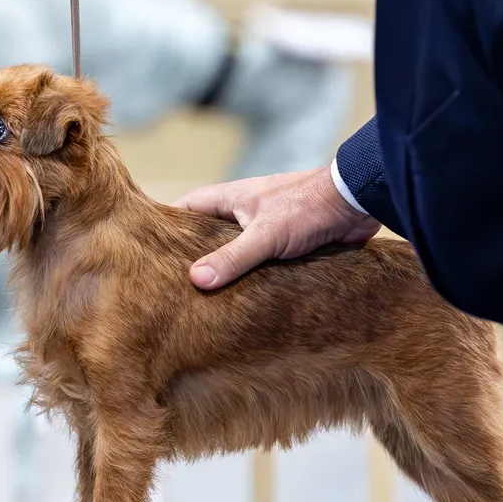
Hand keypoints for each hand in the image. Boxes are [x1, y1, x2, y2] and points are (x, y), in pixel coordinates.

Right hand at [173, 165, 378, 289]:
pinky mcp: (285, 244)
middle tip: (172, 288)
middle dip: (192, 257)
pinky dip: (250, 278)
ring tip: (203, 302)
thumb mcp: (264, 235)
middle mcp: (242, 211)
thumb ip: (232, 258)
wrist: (356, 202)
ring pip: (233, 251)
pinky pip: (258, 263)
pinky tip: (244, 302)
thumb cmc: (308, 207)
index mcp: (228, 199)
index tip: (146, 253)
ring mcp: (263, 227)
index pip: (184, 210)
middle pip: (206, 235)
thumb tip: (196, 280)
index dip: (164, 228)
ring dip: (225, 271)